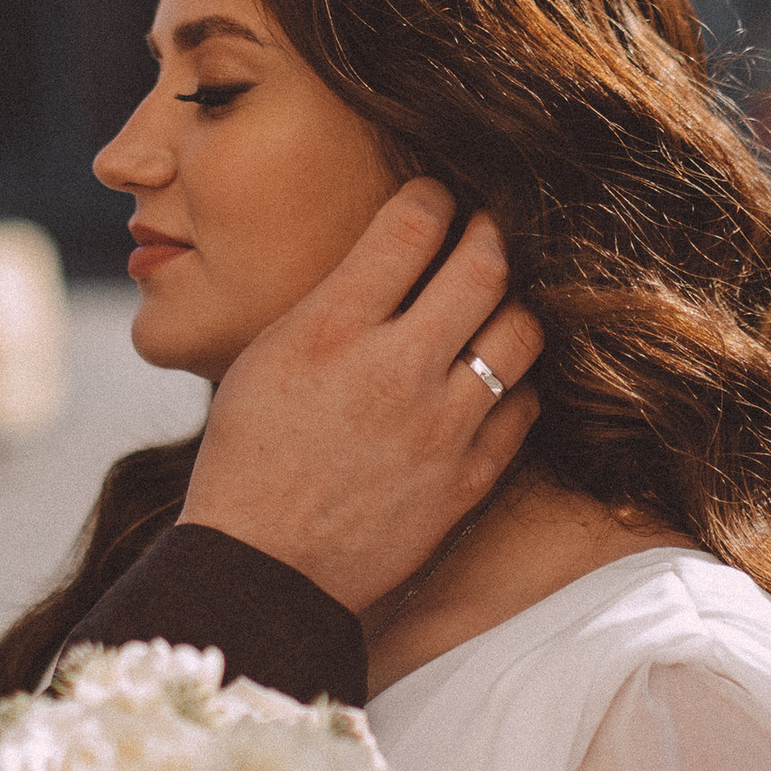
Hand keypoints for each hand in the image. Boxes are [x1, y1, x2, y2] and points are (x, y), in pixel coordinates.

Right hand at [181, 182, 541, 613]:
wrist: (260, 573)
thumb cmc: (247, 460)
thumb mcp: (267, 357)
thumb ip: (334, 302)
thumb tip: (392, 253)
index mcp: (332, 329)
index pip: (413, 224)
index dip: (433, 196)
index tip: (435, 198)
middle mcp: (395, 370)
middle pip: (485, 264)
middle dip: (490, 232)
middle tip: (483, 233)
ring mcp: (440, 428)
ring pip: (521, 332)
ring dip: (511, 307)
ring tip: (491, 308)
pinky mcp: (466, 481)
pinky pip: (523, 407)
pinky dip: (514, 383)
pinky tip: (489, 380)